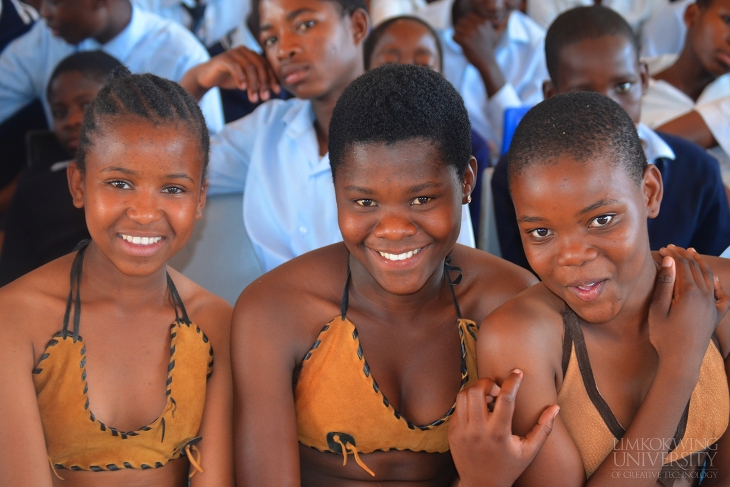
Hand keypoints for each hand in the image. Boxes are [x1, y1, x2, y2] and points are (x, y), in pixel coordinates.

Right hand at [180, 46, 280, 102]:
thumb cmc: (229, 78)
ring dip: (253, 85)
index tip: (276, 92)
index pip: (267, 66)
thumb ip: (260, 83)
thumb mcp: (248, 81)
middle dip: (264, 83)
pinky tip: (242, 89)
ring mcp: (233, 53)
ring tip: (253, 99)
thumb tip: (276, 90)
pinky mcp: (223, 58)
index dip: (273, 79)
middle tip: (264, 98)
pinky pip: (235, 67)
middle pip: (260, 66)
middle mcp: (244, 51)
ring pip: (249, 67)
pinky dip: (240, 78)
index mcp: (252, 55)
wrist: (207, 77)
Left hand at [449, 371, 559, 486]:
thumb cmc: (509, 467)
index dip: (512, 381)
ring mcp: (463, 431)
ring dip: (476, 390)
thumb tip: (555, 407)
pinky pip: (457, 406)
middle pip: (478, 391)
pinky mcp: (453, 431)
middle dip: (488, 383)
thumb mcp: (529, 451)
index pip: (505, 399)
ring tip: (487, 399)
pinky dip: (468, 401)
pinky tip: (478, 409)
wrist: (481, 485)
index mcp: (499, 434)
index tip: (517, 372)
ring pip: (464, 395)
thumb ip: (543, 429)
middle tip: (497, 390)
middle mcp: (478, 430)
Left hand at [452, 13, 505, 96]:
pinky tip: (462, 46)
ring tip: (464, 42)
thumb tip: (511, 15)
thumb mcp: (498, 35)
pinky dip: (455, 41)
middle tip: (465, 38)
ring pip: (456, 28)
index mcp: (483, 22)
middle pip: (461, 22)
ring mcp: (471, 33)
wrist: (487, 63)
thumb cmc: (491, 49)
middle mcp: (477, 26)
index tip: (470, 33)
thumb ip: (503, 24)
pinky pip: (453, 36)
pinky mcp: (465, 41)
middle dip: (461, 29)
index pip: (468, 16)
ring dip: (458, 35)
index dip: (466, 24)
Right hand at [649, 246, 728, 377]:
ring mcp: (712, 306)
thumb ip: (665, 284)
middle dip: (684, 256)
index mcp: (689, 293)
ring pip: (709, 279)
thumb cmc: (664, 336)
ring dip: (700, 265)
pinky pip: (721, 296)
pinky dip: (718, 285)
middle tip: (673, 248)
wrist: (681, 361)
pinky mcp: (715, 316)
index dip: (673, 255)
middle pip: (696, 269)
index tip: (662, 249)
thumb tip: (670, 261)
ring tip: (692, 254)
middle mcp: (705, 297)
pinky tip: (714, 280)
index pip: (683, 266)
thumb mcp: (658, 309)